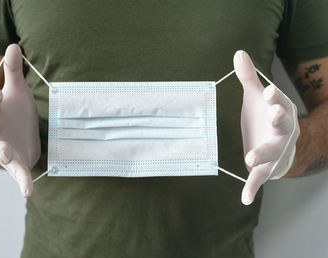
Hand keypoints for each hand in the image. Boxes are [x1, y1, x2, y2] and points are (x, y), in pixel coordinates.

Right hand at [0, 44, 40, 196]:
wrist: (22, 135)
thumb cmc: (16, 112)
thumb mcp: (19, 91)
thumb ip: (14, 72)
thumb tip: (13, 45)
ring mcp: (1, 148)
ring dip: (0, 152)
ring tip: (4, 154)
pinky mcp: (14, 163)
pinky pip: (17, 173)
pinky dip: (22, 182)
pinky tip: (28, 191)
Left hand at [234, 50, 299, 204]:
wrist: (280, 141)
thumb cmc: (265, 115)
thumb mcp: (256, 96)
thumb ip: (248, 77)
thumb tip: (238, 52)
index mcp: (280, 110)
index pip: (279, 102)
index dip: (274, 97)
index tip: (267, 90)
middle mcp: (283, 131)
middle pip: (283, 126)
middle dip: (279, 120)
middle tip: (273, 114)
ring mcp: (276, 150)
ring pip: (273, 152)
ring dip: (263, 154)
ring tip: (250, 158)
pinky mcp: (267, 166)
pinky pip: (260, 177)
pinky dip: (252, 188)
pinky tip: (245, 199)